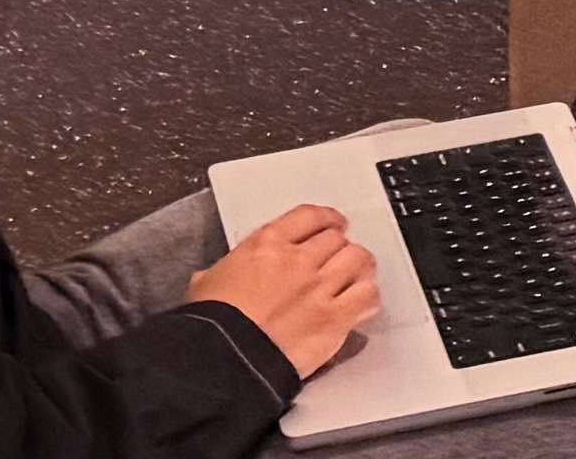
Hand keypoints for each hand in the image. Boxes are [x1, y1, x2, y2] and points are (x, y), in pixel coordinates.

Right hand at [189, 204, 381, 378]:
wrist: (226, 358)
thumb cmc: (213, 324)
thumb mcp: (206, 283)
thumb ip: (219, 273)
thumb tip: (211, 279)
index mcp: (266, 244)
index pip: (309, 216)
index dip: (327, 218)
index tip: (333, 223)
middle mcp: (298, 259)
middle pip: (336, 239)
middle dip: (341, 247)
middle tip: (342, 256)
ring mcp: (319, 288)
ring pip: (358, 260)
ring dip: (360, 267)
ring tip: (359, 275)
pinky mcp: (334, 319)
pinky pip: (367, 297)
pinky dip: (369, 297)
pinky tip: (364, 303)